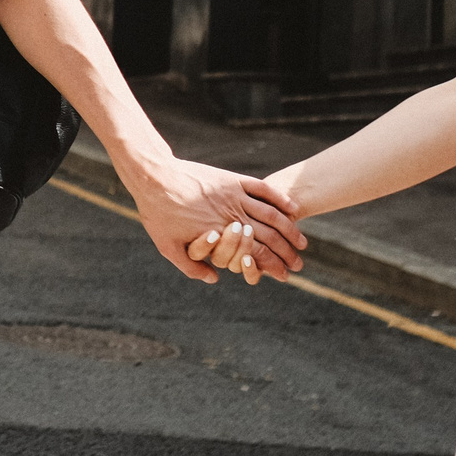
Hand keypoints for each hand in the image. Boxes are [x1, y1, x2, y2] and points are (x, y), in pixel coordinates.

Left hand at [131, 159, 303, 282]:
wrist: (153, 176)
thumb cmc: (158, 213)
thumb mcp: (168, 247)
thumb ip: (192, 267)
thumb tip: (215, 278)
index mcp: (221, 233)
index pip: (256, 253)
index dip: (273, 265)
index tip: (285, 275)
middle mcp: (233, 214)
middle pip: (270, 236)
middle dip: (287, 252)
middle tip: (299, 263)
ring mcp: (235, 195)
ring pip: (271, 213)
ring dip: (289, 229)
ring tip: (301, 241)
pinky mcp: (232, 179)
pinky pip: (262, 188)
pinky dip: (280, 198)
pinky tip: (293, 207)